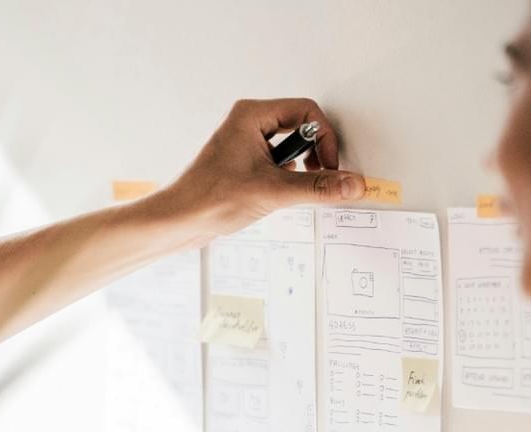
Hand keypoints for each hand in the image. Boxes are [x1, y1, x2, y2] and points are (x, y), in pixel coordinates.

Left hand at [162, 98, 365, 240]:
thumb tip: (351, 183)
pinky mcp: (244, 164)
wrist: (179, 221)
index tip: (329, 166)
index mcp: (250, 115)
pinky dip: (286, 179)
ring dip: (299, 169)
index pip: (307, 112)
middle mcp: (247, 124)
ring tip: (289, 188)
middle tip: (318, 176)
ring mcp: (245, 144)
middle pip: (301, 128)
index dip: (325, 138)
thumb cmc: (208, 198)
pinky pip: (277, 163)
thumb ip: (317, 187)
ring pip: (290, 148)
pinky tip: (276, 195)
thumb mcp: (272, 191)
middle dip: (314, 154)